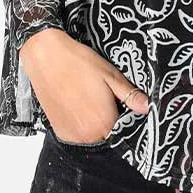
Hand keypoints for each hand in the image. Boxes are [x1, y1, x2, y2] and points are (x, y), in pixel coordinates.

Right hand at [19, 27, 149, 142]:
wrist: (45, 56)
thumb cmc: (78, 63)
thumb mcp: (110, 75)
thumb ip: (129, 95)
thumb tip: (147, 107)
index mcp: (104, 122)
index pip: (124, 131)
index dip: (126, 118)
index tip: (123, 106)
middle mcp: (87, 134)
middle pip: (107, 134)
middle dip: (110, 121)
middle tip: (105, 100)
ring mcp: (70, 134)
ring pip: (92, 135)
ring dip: (95, 124)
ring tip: (89, 101)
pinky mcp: (58, 130)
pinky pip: (76, 134)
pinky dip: (81, 124)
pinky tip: (79, 105)